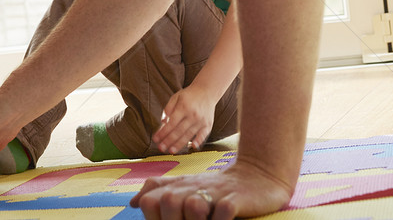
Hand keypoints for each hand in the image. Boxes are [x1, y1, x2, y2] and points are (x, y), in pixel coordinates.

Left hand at [130, 159, 293, 218]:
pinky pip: (223, 211)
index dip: (152, 217)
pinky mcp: (236, 199)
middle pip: (168, 202)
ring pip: (192, 205)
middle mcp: (195, 187)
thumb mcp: (187, 186)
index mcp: (180, 186)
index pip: (149, 201)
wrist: (258, 177)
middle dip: (172, 219)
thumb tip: (134, 201)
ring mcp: (216, 192)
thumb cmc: (219, 188)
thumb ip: (160, 190)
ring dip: (195, 219)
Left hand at [153, 85, 213, 153]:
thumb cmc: (189, 95)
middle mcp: (193, 115)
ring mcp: (201, 120)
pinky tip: (192, 147)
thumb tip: (163, 121)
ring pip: (189, 135)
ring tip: (171, 151)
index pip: (171, 123)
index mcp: (183, 107)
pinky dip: (198, 141)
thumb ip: (168, 108)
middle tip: (161, 148)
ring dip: (179, 144)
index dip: (163, 132)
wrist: (207, 90)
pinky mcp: (208, 124)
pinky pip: (203, 135)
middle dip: (168, 141)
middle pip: (179, 131)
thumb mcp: (176, 97)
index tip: (156, 139)